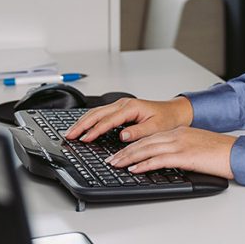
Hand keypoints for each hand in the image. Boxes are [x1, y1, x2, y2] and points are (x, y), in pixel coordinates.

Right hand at [64, 96, 192, 142]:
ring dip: (83, 121)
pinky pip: (101, 113)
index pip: (108, 120)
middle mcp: (124, 104)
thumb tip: (122, 136)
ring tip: (71, 131)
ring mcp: (121, 105)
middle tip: (69, 135)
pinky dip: (89, 120)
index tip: (85, 139)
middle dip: (81, 124)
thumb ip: (138, 132)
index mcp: (131, 107)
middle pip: (97, 113)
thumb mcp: (156, 127)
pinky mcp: (120, 109)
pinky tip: (83, 126)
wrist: (175, 112)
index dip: (95, 130)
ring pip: (96, 112)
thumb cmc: (167, 119)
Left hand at [106, 126, 235, 179]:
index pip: (150, 138)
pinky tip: (134, 169)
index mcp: (180, 132)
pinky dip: (143, 164)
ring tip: (116, 165)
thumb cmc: (220, 153)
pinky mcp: (184, 156)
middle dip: (124, 152)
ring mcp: (180, 145)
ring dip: (128, 158)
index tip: (121, 153)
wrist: (235, 153)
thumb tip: (166, 161)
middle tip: (111, 160)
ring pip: (147, 149)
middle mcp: (177, 135)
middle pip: (144, 142)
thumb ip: (180, 150)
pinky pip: (159, 159)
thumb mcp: (197, 147)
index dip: (132, 146)